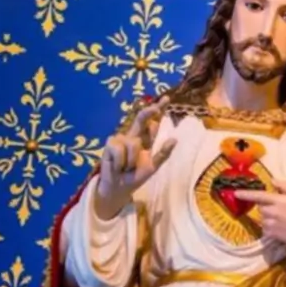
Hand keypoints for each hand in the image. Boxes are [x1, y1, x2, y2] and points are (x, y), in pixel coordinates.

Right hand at [95, 96, 176, 220]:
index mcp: (145, 140)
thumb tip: (175, 139)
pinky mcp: (110, 143)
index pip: (153, 122)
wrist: (120, 187)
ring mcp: (121, 138)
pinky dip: (121, 162)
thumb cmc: (135, 177)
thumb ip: (163, 154)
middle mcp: (133, 136)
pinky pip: (120, 149)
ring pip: (133, 143)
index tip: (166, 99)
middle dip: (149, 112)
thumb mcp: (153, 167)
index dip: (159, 110)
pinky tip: (117, 166)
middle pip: (142, 118)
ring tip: (126, 168)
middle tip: (155, 108)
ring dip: (131, 160)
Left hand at [235, 179, 285, 260]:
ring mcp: (271, 224)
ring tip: (283, 220)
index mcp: (278, 200)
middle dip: (267, 208)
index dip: (246, 194)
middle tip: (281, 210)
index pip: (258, 196)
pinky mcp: (272, 235)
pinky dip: (271, 228)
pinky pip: (266, 229)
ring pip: (263, 219)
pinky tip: (282, 228)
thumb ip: (285, 185)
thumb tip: (272, 180)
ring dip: (269, 219)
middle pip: (261, 208)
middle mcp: (272, 212)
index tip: (235, 193)